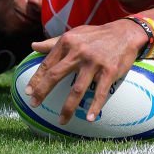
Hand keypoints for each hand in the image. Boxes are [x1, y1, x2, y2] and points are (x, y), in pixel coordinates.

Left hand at [27, 21, 144, 124]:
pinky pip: (100, 93)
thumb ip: (53, 42)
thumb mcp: (74, 34)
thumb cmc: (96, 35)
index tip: (28, 92)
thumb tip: (33, 46)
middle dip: (43, 91)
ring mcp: (95, 63)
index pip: (48, 63)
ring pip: (77, 89)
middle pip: (56, 75)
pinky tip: (90, 118)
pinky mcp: (109, 71)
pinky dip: (95, 107)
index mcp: (68, 42)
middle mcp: (79, 52)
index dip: (36, 79)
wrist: (125, 33)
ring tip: (61, 121)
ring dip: (68, 107)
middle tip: (34, 104)